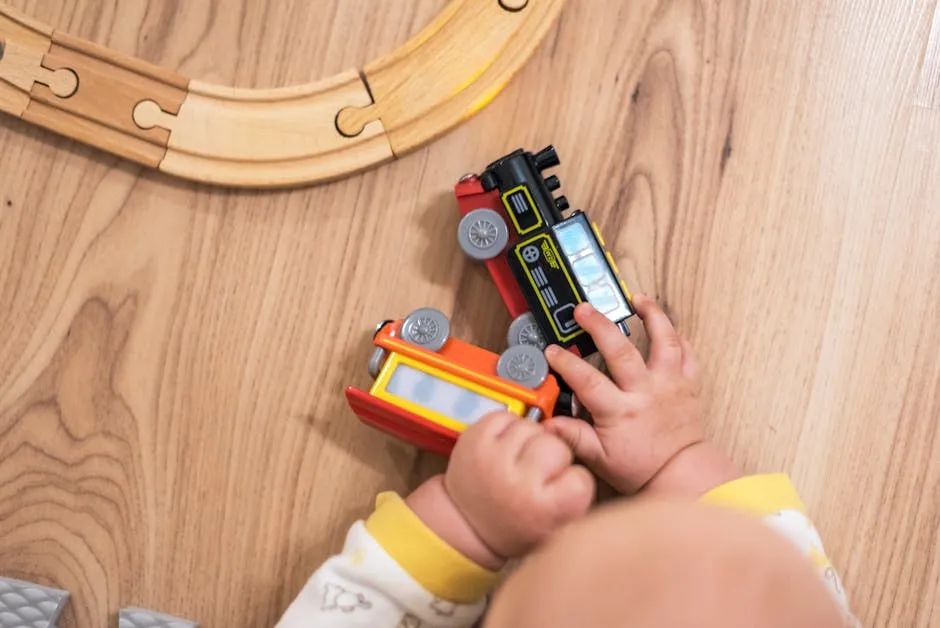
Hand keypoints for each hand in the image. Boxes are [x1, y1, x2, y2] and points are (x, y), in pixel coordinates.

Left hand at [422, 412, 593, 562]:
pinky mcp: (474, 440)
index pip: (581, 477)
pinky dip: (508, 427)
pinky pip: (505, 416)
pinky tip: (505, 447)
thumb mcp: (555, 525)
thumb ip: (576, 497)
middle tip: (537, 473)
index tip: (560, 488)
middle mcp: (517, 484)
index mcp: (544, 511)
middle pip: (556, 445)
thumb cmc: (517, 523)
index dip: (573, 479)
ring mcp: (492, 459)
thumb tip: (581, 456)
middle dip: (552, 455)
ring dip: (530, 439)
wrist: (468, 523)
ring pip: (532, 426)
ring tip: (519, 460)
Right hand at [543, 294, 737, 495]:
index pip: (587, 380)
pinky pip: (687, 353)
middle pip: (622, 350)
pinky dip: (678, 336)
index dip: (567, 362)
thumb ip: (574, 436)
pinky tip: (666, 324)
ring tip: (637, 299)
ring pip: (664, 342)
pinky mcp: (687, 384)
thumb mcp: (599, 458)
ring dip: (652, 316)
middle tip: (583, 309)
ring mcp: (669, 384)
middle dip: (600, 325)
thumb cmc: (641, 468)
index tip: (552, 351)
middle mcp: (646, 392)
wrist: (681, 474)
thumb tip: (548, 423)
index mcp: (621, 411)